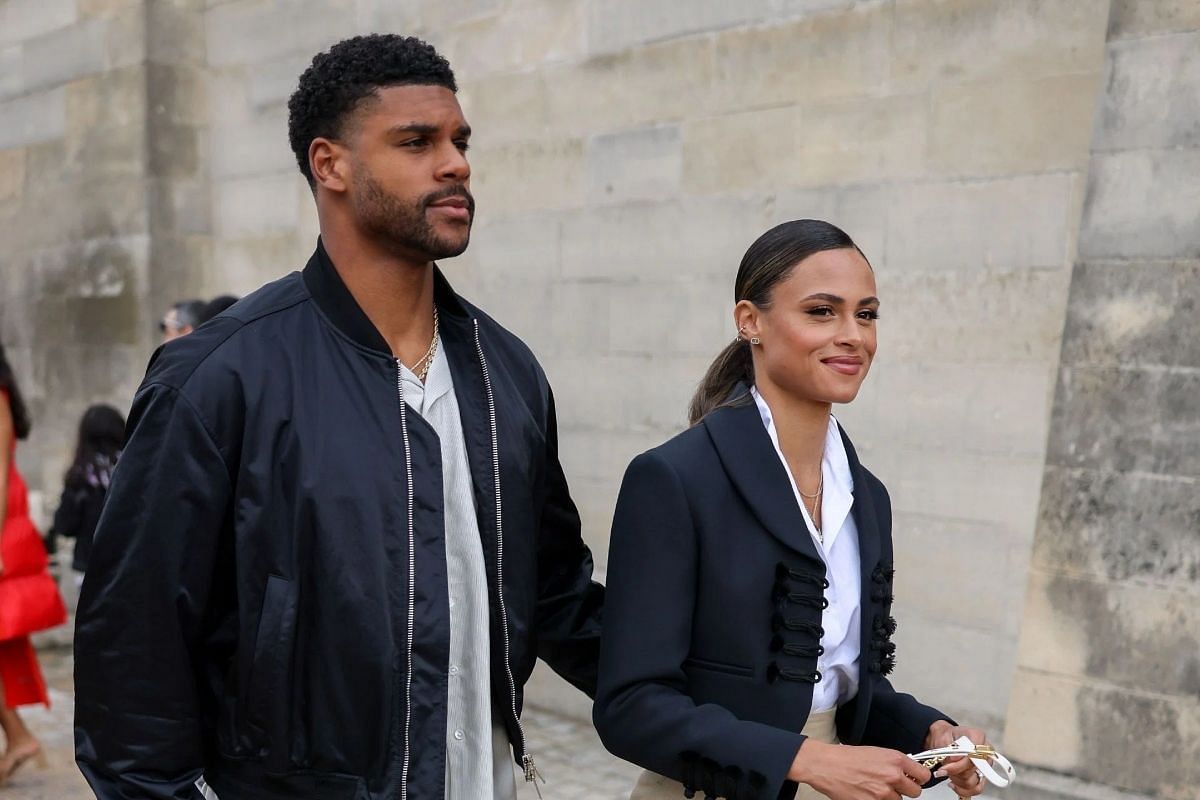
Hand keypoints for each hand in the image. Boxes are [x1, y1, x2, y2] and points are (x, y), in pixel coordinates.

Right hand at [789, 738, 930, 798]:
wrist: (826, 765)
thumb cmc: (846, 757)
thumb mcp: (876, 752)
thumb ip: (894, 763)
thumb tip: (907, 772)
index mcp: (895, 760)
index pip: (924, 775)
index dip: (919, 779)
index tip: (914, 780)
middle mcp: (892, 776)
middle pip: (915, 792)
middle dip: (905, 790)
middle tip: (893, 786)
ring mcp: (883, 793)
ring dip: (890, 797)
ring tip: (874, 788)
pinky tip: (867, 794)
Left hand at [924, 720, 987, 796]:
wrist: (942, 742)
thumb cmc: (945, 738)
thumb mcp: (943, 738)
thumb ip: (950, 748)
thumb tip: (955, 758)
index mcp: (978, 737)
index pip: (976, 753)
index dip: (962, 760)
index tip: (950, 759)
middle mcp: (985, 752)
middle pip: (973, 769)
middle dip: (955, 770)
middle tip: (943, 767)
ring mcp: (984, 766)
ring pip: (973, 781)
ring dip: (956, 779)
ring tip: (947, 772)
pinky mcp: (981, 778)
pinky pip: (975, 789)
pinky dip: (962, 789)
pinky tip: (952, 783)